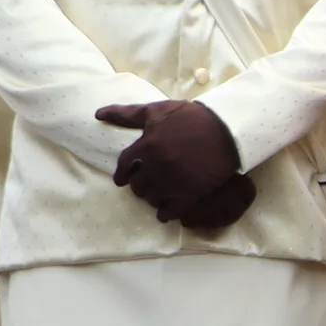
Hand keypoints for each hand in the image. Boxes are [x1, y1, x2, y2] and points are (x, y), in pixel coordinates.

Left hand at [96, 99, 248, 225]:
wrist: (227, 129)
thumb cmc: (191, 117)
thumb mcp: (157, 111)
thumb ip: (126, 114)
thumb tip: (98, 113)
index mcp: (146, 145)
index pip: (124, 166)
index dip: (122, 174)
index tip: (123, 179)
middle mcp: (156, 165)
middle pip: (137, 185)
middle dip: (139, 186)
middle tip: (147, 185)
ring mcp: (173, 181)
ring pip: (152, 199)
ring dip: (153, 199)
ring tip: (159, 196)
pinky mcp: (190, 193)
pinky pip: (170, 211)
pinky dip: (166, 214)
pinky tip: (167, 212)